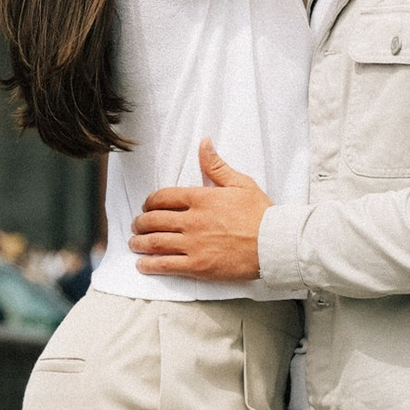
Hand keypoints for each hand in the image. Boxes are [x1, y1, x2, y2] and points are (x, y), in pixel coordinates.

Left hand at [128, 140, 271, 281]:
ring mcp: (194, 244)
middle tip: (137, 225)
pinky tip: (142, 265)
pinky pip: (166, 265)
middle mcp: (193, 220)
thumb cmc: (261, 214)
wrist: (275, 244)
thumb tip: (204, 143)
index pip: (164, 197)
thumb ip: (217, 166)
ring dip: (139, 242)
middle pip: (155, 220)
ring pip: (155, 242)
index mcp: (201, 198)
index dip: (150, 202)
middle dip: (140, 222)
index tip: (146, 207)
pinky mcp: (198, 266)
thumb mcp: (241, 183)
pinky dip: (150, 265)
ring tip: (134, 243)